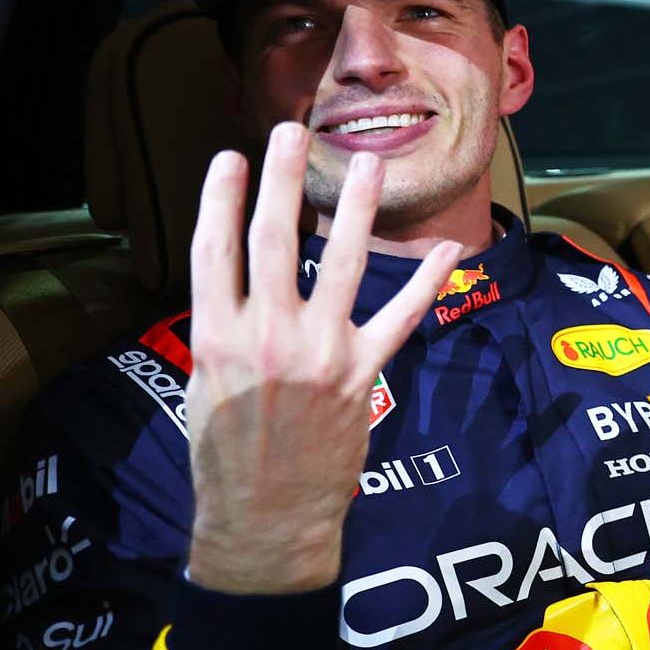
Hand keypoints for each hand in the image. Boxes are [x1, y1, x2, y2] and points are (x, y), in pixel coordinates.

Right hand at [185, 122, 460, 593]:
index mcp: (218, 334)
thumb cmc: (225, 455)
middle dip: (282, 180)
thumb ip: (223, 332)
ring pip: (342, 263)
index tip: (230, 158)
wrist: (265, 516)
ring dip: (355, 208)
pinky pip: (400, 318)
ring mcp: (321, 351)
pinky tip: (446, 251)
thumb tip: (237, 290)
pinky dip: (426, 283)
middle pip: (274, 240)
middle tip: (290, 133)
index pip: (216, 249)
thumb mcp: (203, 388)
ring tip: (368, 164)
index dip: (222, 199)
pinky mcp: (362, 372)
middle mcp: (269, 334)